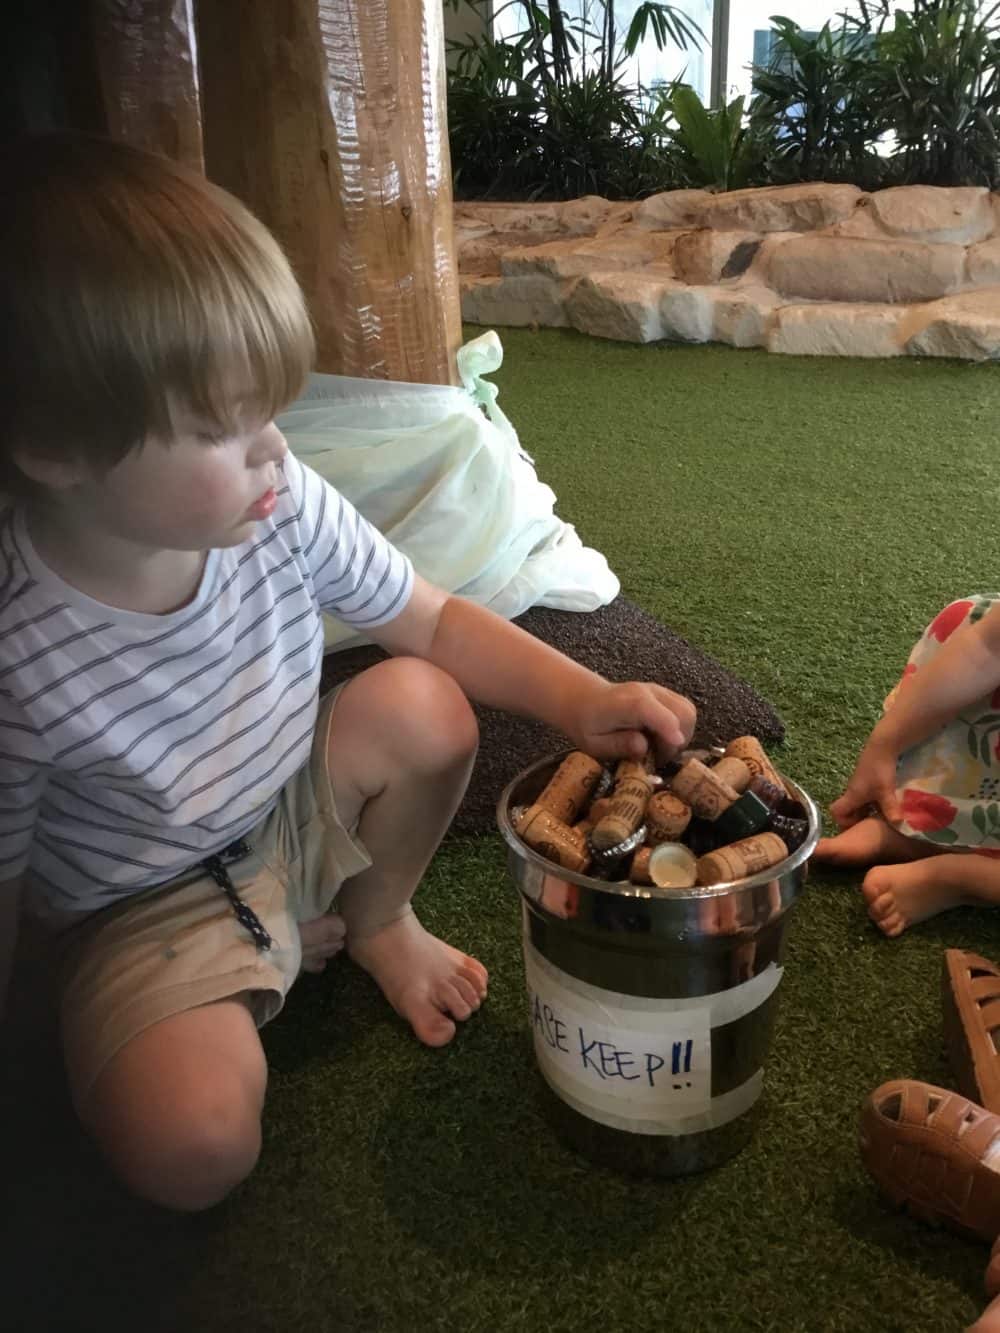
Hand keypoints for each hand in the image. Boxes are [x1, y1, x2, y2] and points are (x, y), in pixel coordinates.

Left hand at [569, 681, 695, 763]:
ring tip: (659, 747)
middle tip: (657, 756)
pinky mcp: (666, 694)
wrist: (586, 700)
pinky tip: (661, 738)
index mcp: (625, 704)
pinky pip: (685, 710)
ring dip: (682, 736)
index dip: (668, 729)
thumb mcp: (594, 743)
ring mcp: (659, 691)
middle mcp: (647, 692)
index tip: (673, 748)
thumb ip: (618, 745)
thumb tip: (643, 748)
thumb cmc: (588, 725)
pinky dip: (681, 729)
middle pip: (682, 712)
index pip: (654, 711)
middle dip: (677, 741)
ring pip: (689, 712)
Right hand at [829, 736, 901, 828]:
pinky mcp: (867, 781)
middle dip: (857, 819)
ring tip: (882, 815)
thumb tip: (898, 826)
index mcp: (852, 796)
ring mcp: (859, 786)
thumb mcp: (886, 792)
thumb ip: (891, 809)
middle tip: (872, 824)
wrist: (882, 747)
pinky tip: (887, 803)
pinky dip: (873, 803)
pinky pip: (865, 797)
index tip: (858, 825)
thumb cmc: (881, 770)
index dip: (843, 821)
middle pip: (847, 809)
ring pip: (858, 803)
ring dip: (867, 811)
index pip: (835, 812)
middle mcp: (852, 791)